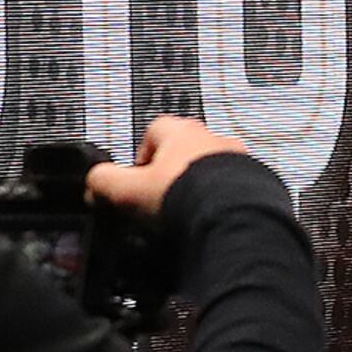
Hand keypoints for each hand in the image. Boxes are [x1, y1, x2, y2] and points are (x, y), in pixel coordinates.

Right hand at [86, 114, 251, 217]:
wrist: (233, 217)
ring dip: (200, 186)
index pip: (152, 132)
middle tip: (161, 199)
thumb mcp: (128, 190)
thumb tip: (93, 183)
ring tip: (189, 213)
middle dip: (172, 173)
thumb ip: (104, 181)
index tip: (137, 180)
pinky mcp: (258, 183)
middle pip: (185, 150)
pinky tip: (212, 219)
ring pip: (213, 169)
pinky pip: (235, 188)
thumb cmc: (186, 196)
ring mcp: (239, 160)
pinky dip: (223, 201)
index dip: (140, 157)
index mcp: (180, 131)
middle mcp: (213, 139)